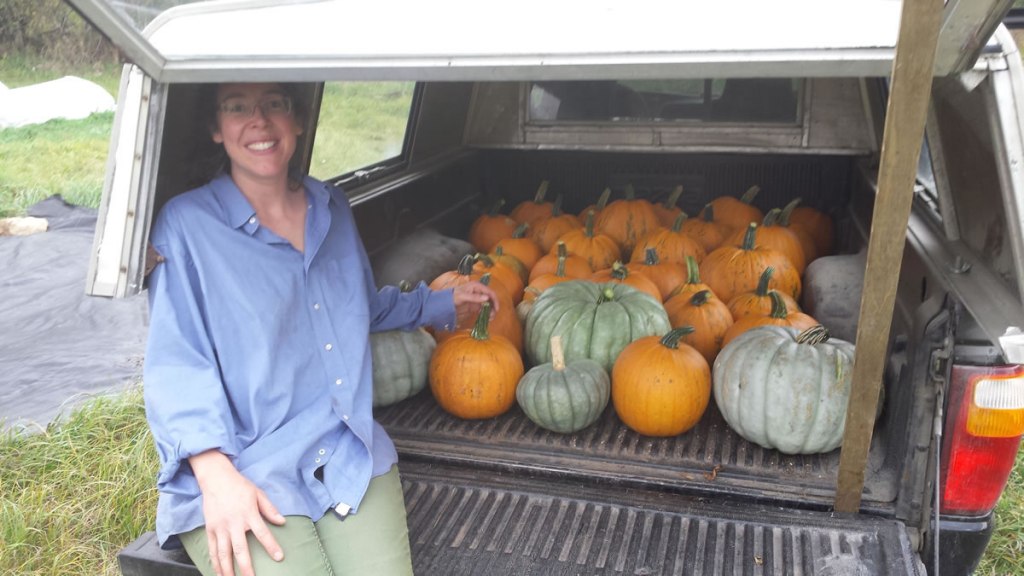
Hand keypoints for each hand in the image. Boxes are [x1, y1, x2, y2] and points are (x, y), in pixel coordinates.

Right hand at [189, 451, 285, 575]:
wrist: (215, 478)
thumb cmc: (239, 486)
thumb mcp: (258, 494)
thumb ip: (269, 509)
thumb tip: (282, 521)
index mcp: (248, 514)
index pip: (262, 533)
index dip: (271, 546)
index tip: (279, 557)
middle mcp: (234, 523)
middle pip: (240, 549)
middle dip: (246, 567)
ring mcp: (220, 527)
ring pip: (223, 553)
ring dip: (228, 569)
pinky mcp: (210, 529)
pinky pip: (212, 549)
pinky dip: (215, 562)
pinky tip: (219, 572)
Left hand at [452, 281, 499, 328]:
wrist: (445, 302)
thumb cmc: (453, 296)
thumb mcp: (463, 296)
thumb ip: (474, 297)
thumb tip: (486, 298)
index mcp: (477, 286)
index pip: (490, 292)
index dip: (495, 300)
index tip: (496, 309)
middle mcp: (479, 291)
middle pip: (491, 299)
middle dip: (493, 307)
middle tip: (492, 316)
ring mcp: (478, 298)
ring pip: (489, 304)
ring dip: (490, 311)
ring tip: (489, 318)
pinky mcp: (476, 304)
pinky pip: (484, 309)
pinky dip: (486, 313)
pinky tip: (486, 318)